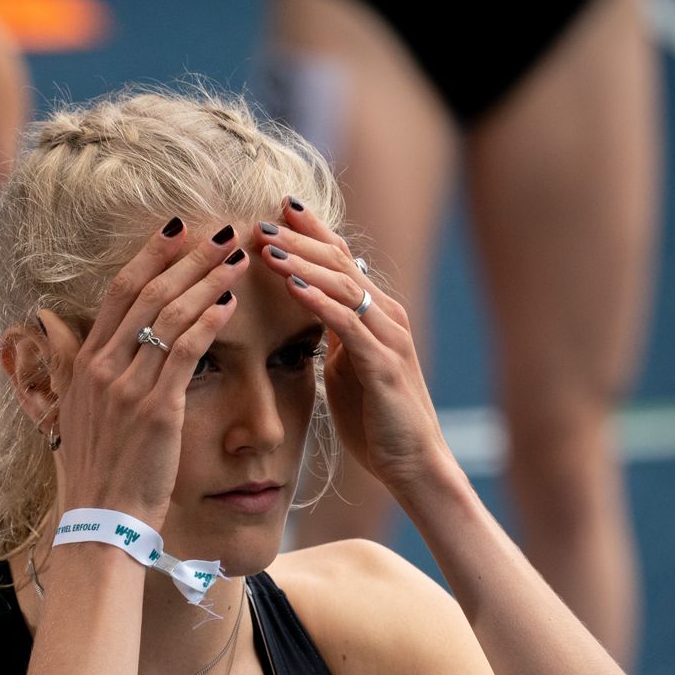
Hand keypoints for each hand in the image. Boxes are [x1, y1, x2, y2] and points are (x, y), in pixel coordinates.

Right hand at [40, 221, 246, 529]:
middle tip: (221, 232)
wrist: (102, 522)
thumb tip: (48, 325)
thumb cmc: (98, 473)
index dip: (150, 255)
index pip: (118, 292)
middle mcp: (101, 367)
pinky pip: (186, 352)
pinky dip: (210, 323)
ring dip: (208, 280)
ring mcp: (127, 387)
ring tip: (237, 257)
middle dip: (189, 257)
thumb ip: (70, 365)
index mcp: (84, 364)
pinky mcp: (156, 409)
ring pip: (172, 315)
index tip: (177, 229)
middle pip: (149, 293)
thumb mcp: (73, 412)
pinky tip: (230, 303)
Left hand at [254, 201, 450, 498]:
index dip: (310, 233)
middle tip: (261, 220)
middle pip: (339, 262)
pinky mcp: (383, 364)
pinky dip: (320, 301)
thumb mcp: (348, 369)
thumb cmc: (378, 421)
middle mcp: (386, 317)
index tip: (276, 210)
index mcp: (375, 315)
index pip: (341, 260)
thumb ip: (334, 339)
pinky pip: (347, 324)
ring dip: (303, 262)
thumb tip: (310, 316)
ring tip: (268, 246)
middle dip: (299, 238)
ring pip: (343, 285)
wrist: (413, 464)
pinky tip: (293, 286)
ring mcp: (388, 338)